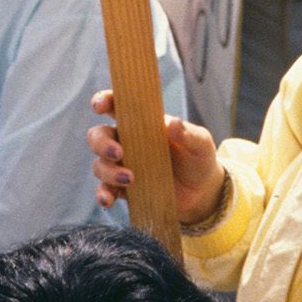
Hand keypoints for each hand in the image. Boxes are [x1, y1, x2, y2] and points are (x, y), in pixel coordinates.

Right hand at [86, 89, 225, 223]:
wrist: (202, 193)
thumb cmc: (198, 159)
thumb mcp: (201, 144)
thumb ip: (188, 134)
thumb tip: (174, 123)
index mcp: (141, 122)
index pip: (116, 105)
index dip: (103, 101)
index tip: (99, 106)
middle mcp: (126, 142)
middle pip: (98, 135)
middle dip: (101, 142)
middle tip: (118, 152)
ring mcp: (123, 166)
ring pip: (100, 164)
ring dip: (108, 171)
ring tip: (130, 179)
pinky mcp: (124, 189)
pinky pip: (105, 190)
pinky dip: (103, 194)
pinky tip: (108, 200)